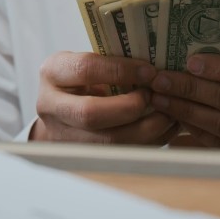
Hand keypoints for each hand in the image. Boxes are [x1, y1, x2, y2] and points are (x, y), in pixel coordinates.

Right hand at [31, 51, 179, 144]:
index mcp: (53, 74)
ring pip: (108, 142)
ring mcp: (64, 136)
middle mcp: (51, 107)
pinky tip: (164, 129)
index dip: (120, 70)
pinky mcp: (82, 156)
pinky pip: (120, 154)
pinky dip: (148, 142)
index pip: (85, 69)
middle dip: (131, 107)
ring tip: (168, 114)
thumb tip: (154, 67)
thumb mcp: (85, 62)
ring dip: (145, 129)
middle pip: (91, 114)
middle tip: (156, 97)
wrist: (59, 112)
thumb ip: (110, 63)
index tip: (150, 71)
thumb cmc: (80, 80)